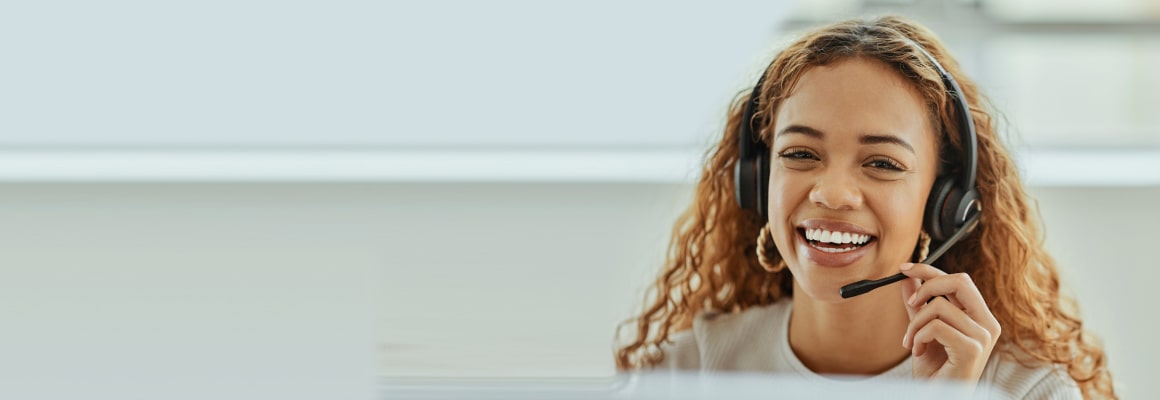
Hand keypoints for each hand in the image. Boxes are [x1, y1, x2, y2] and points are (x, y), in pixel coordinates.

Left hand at [899, 262, 1000, 381]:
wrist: (937, 397)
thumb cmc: (935, 370)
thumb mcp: (923, 331)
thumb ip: (918, 305)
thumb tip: (907, 278)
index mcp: (979, 317)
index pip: (959, 280)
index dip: (930, 270)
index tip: (904, 269)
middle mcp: (987, 324)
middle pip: (959, 281)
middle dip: (927, 285)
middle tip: (911, 304)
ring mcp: (982, 337)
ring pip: (938, 306)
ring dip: (915, 325)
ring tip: (912, 343)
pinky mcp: (972, 349)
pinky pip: (935, 326)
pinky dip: (918, 337)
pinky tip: (919, 352)